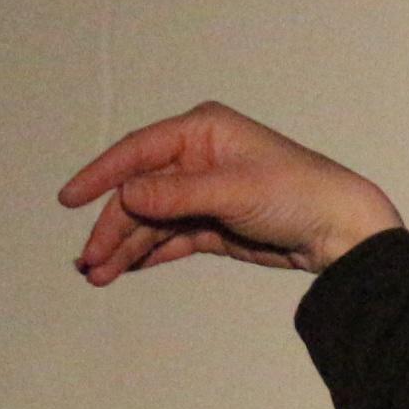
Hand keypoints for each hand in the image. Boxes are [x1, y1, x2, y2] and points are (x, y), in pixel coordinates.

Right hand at [59, 101, 403, 284]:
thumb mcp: (232, 190)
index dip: (100, 175)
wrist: (339, 230)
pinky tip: (125, 269)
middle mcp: (198, 158)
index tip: (69, 199)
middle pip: (139, 193)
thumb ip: (176, 194)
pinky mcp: (213, 225)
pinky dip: (148, 255)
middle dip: (112, 227)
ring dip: (125, 247)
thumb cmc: (296, 193)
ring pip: (151, 221)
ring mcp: (203, 193)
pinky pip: (170, 240)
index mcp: (202, 132)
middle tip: (89, 260)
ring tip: (98, 275)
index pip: (138, 151)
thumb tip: (126, 194)